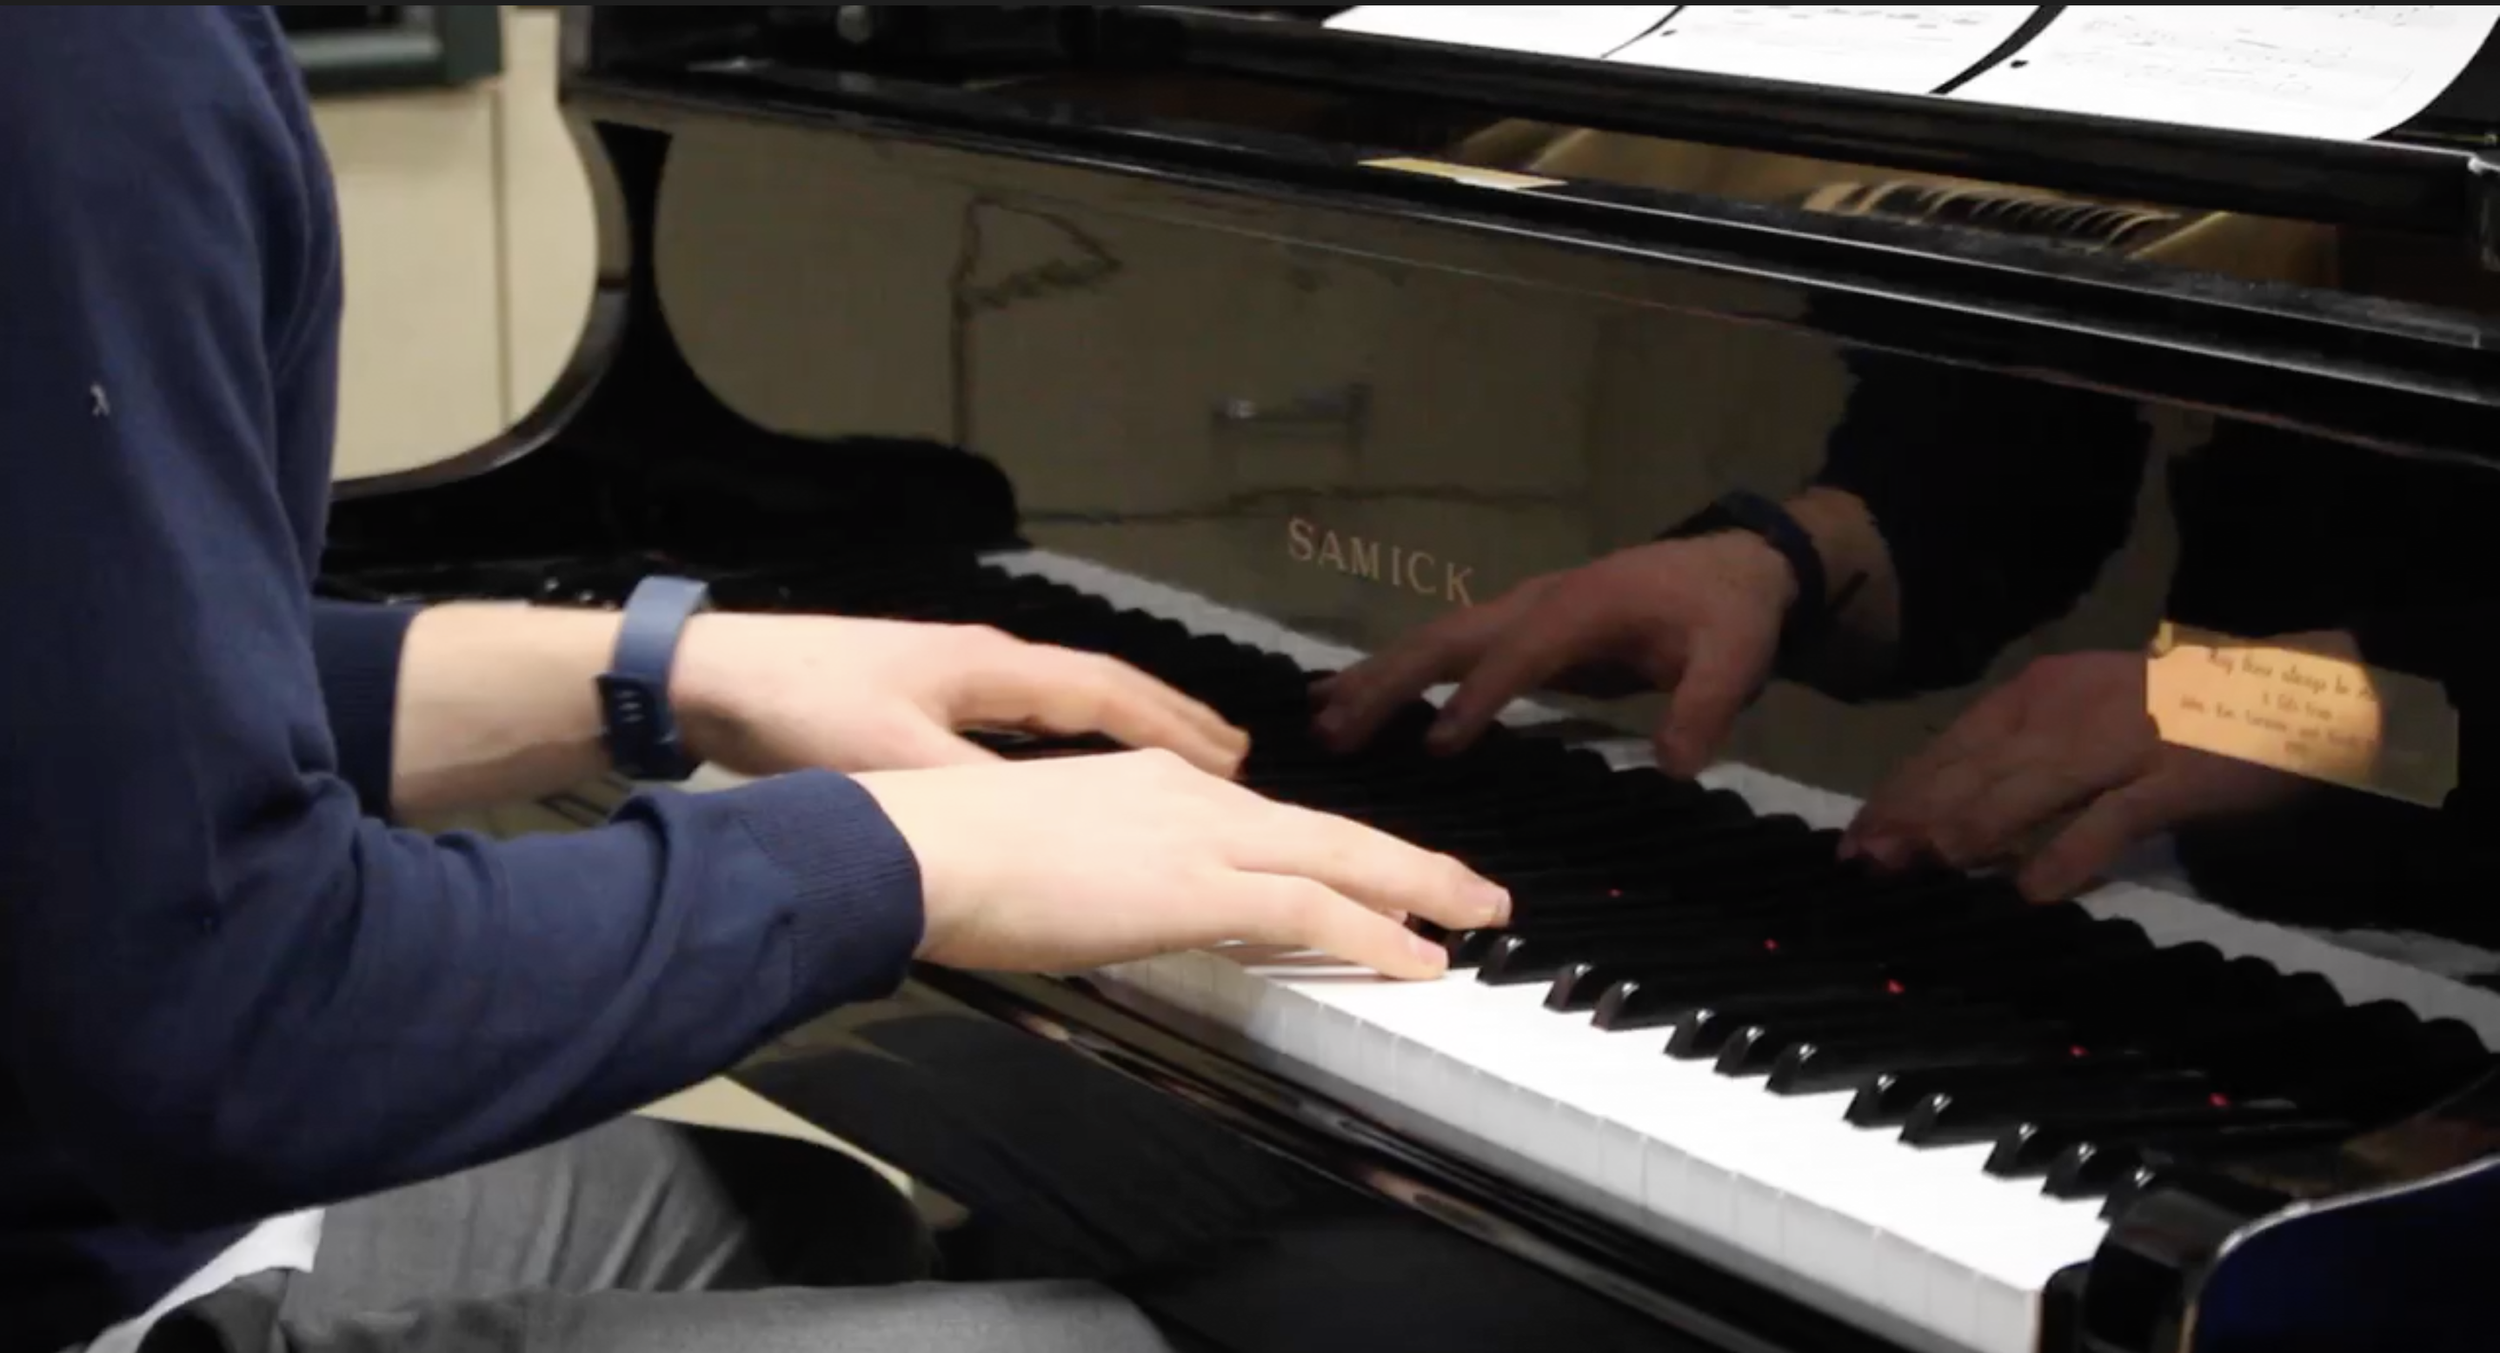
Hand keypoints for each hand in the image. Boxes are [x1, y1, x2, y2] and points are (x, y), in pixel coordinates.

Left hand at [672, 616, 1248, 776]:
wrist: (707, 675)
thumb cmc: (801, 710)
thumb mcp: (895, 759)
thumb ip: (974, 789)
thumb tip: (1053, 821)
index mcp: (991, 668)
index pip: (1107, 690)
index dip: (1173, 725)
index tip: (1230, 758)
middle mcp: (984, 663)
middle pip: (1098, 687)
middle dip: (1166, 720)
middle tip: (1229, 757)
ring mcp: (950, 677)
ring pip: (1059, 703)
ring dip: (1120, 730)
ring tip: (1170, 762)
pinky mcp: (916, 698)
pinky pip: (1021, 718)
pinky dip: (1067, 742)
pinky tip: (1067, 773)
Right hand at [858, 750, 1509, 977]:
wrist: (916, 848)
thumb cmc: (948, 858)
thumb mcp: (1040, 849)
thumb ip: (1093, 868)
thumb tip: (1102, 902)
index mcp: (1151, 781)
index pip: (1267, 819)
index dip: (1330, 848)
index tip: (1369, 869)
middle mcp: (1189, 793)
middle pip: (1327, 829)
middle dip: (1407, 861)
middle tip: (1469, 890)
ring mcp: (1199, 836)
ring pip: (1342, 858)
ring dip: (1418, 890)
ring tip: (1475, 917)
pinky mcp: (1197, 885)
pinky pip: (1313, 908)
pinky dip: (1377, 932)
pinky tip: (1418, 956)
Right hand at [1312, 531, 1794, 774]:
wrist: (1734, 566)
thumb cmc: (1729, 614)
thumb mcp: (1736, 658)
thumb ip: (1706, 707)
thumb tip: (1674, 765)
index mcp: (1582, 608)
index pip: (1519, 652)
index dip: (1479, 695)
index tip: (1436, 745)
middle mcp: (1536, 602)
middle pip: (1449, 638)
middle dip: (1390, 682)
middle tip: (1332, 731)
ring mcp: (1521, 611)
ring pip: (1434, 640)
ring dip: (1376, 678)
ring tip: (1318, 718)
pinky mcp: (1518, 629)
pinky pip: (1445, 649)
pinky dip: (1396, 672)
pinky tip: (1352, 699)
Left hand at [1844, 651, 2300, 900]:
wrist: (2295, 684)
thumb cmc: (2176, 711)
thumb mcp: (2083, 720)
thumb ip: (2022, 762)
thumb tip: (1949, 816)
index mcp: (2040, 694)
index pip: (1952, 745)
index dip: (1901, 792)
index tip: (1855, 836)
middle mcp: (2068, 710)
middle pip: (1973, 766)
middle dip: (1914, 815)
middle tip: (1864, 861)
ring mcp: (2122, 740)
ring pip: (2026, 786)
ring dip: (1967, 828)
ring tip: (1918, 868)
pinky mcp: (2175, 776)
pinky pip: (2111, 819)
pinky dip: (2068, 853)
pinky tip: (2028, 893)